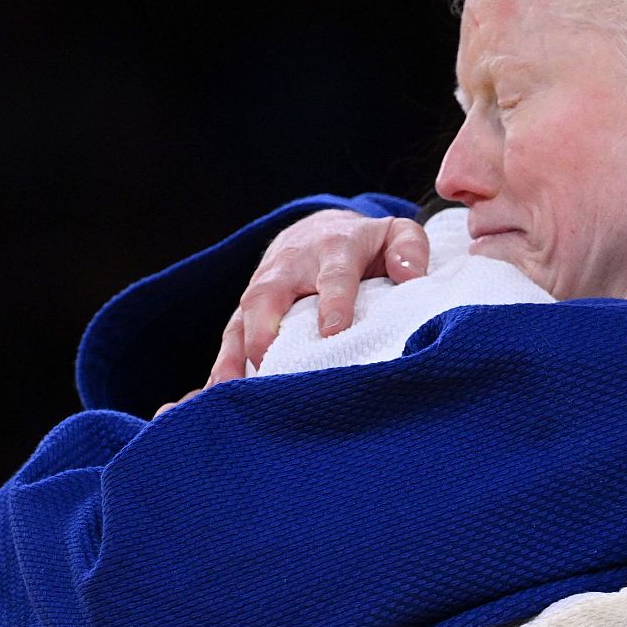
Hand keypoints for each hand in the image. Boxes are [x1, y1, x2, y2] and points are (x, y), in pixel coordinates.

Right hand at [156, 208, 428, 417]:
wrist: (318, 230)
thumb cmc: (365, 244)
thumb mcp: (395, 233)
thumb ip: (408, 249)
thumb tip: (410, 276)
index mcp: (334, 249)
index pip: (333, 276)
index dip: (333, 302)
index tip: (333, 332)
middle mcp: (290, 267)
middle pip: (269, 294)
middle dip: (266, 327)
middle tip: (270, 363)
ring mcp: (263, 287)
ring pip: (242, 317)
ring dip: (236, 353)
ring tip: (237, 391)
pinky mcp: (246, 310)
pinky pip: (229, 336)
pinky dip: (222, 365)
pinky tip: (216, 396)